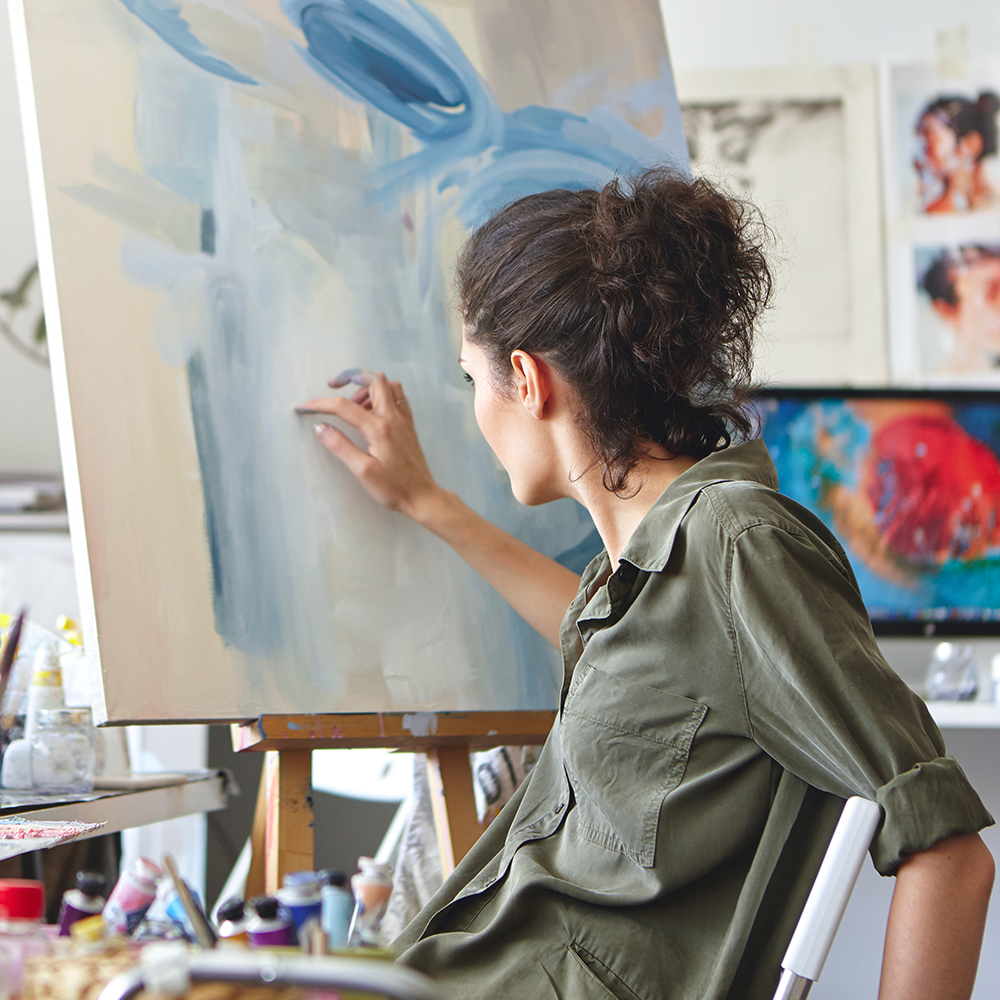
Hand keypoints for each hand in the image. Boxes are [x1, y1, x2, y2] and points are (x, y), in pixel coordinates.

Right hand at [296, 368, 440, 518]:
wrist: (422, 496)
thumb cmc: (395, 488)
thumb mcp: (362, 471)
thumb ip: (340, 446)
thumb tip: (320, 428)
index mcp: (379, 429)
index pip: (343, 406)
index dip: (320, 404)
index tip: (304, 407)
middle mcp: (393, 418)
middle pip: (374, 380)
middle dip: (350, 376)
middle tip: (333, 385)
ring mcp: (403, 420)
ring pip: (388, 385)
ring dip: (368, 385)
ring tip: (353, 402)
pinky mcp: (408, 426)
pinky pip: (398, 398)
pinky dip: (383, 394)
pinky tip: (372, 410)